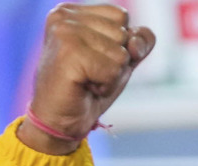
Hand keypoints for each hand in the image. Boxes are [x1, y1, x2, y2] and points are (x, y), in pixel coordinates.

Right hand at [18, 3, 154, 153]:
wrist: (58, 122)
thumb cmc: (87, 90)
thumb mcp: (121, 60)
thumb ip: (139, 41)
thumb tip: (134, 44)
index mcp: (72, 11)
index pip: (122, 16)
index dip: (119, 45)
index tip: (93, 60)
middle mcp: (64, 15)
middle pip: (123, 33)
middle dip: (116, 62)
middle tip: (89, 75)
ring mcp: (64, 32)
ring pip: (121, 52)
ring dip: (111, 75)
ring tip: (87, 81)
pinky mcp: (68, 53)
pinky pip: (114, 69)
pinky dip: (106, 85)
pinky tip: (85, 87)